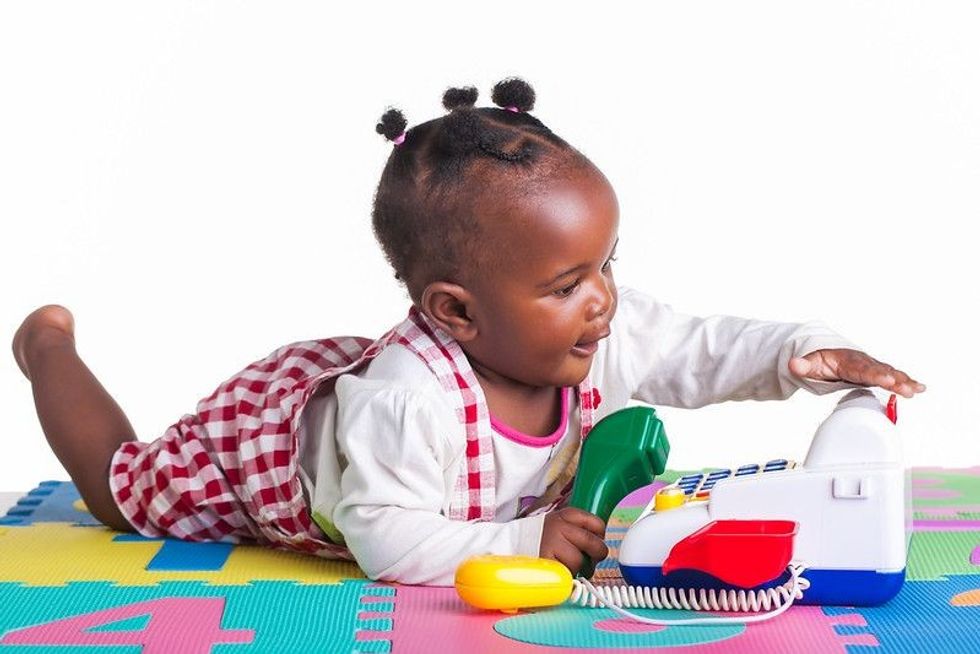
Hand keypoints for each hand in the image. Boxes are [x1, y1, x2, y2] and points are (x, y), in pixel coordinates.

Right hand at [539, 507, 608, 577]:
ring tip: (568, 566)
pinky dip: (566, 576)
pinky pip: (566, 572)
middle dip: (596, 556)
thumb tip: (601, 545)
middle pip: (593, 543)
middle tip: (591, 561)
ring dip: (578, 568)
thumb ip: (579, 530)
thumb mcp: (559, 524)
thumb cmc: (542, 538)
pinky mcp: (546, 561)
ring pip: (580, 560)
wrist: (512, 543)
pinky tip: (559, 571)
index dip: (600, 537)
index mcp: (566, 515)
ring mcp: (552, 543)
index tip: (596, 542)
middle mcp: (559, 526)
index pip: (597, 524)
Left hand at [789, 349, 925, 397]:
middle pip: (880, 371)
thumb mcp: (808, 362)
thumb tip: (793, 363)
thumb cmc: (820, 358)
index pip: (862, 369)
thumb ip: (803, 365)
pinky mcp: (875, 373)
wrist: (825, 352)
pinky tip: (919, 389)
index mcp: (847, 360)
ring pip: (889, 373)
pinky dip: (905, 381)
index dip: (874, 375)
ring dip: (904, 381)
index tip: (885, 380)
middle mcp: (862, 362)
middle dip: (895, 380)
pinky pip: (892, 376)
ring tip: (918, 389)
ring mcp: (871, 367)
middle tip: (907, 388)